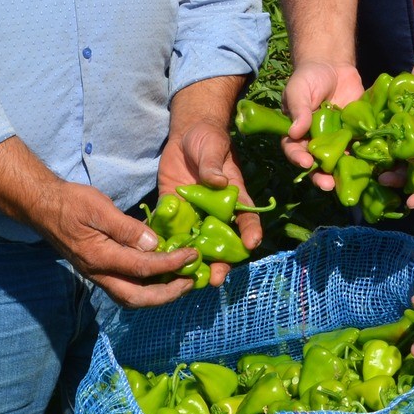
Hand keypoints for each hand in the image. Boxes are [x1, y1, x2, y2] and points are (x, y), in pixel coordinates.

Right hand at [33, 181, 196, 307]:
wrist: (43, 207)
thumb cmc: (70, 203)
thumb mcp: (99, 208)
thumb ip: (126, 228)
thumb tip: (154, 245)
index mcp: (100, 258)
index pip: (143, 268)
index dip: (171, 264)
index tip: (192, 255)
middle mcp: (99, 274)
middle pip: (138, 298)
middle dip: (168, 294)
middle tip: (192, 282)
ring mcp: (98, 275)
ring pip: (132, 297)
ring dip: (159, 295)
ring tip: (182, 282)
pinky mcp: (99, 271)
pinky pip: (126, 288)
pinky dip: (147, 287)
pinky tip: (162, 276)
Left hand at [158, 117, 259, 283]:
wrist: (185, 134)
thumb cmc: (207, 139)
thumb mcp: (212, 148)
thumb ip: (213, 165)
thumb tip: (218, 182)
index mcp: (232, 197)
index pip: (246, 217)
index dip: (251, 232)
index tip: (252, 244)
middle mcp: (215, 211)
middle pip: (222, 241)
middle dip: (222, 261)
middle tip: (217, 278)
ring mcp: (194, 214)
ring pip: (197, 243)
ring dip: (194, 262)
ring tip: (189, 279)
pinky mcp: (173, 211)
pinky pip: (170, 231)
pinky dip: (167, 245)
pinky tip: (161, 260)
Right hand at [281, 60, 363, 190]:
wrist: (333, 66)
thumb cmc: (309, 77)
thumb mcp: (299, 90)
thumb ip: (298, 109)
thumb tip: (295, 132)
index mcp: (298, 134)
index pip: (294, 150)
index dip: (298, 158)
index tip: (305, 163)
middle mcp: (317, 142)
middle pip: (317, 164)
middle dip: (321, 176)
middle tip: (327, 185)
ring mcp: (337, 140)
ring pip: (339, 161)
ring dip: (343, 174)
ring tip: (348, 183)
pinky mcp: (355, 134)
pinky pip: (359, 148)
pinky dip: (364, 157)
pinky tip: (370, 164)